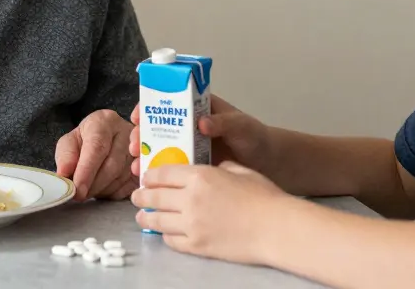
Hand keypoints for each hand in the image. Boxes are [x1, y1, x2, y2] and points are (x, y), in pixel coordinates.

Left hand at [55, 109, 136, 201]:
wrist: (107, 138)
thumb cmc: (86, 141)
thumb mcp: (70, 143)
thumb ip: (66, 157)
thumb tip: (64, 175)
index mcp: (104, 121)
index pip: (97, 147)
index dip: (86, 171)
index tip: (77, 189)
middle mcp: (126, 132)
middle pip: (112, 164)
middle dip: (94, 185)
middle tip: (80, 195)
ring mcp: (140, 149)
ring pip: (121, 177)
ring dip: (103, 189)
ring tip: (90, 190)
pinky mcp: (145, 166)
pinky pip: (130, 186)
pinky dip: (114, 192)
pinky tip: (104, 188)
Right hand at [128, 95, 270, 177]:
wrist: (267, 163)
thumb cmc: (254, 137)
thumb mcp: (240, 125)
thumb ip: (223, 122)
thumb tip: (202, 122)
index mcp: (198, 109)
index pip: (167, 102)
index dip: (149, 106)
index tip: (137, 116)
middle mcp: (188, 126)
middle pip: (157, 126)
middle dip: (141, 135)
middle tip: (134, 146)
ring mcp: (188, 147)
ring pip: (160, 148)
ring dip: (145, 156)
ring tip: (137, 167)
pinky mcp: (191, 167)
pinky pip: (170, 168)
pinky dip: (157, 174)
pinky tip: (147, 182)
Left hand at [132, 161, 291, 264]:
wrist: (277, 228)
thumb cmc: (264, 197)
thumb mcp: (239, 170)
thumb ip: (218, 168)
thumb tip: (210, 170)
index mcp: (199, 176)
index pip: (163, 173)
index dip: (150, 175)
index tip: (145, 176)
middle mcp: (189, 199)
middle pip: (154, 196)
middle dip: (141, 196)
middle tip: (137, 196)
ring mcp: (191, 224)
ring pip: (157, 220)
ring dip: (145, 217)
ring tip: (141, 217)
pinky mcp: (197, 245)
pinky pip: (171, 240)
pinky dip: (165, 235)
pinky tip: (164, 233)